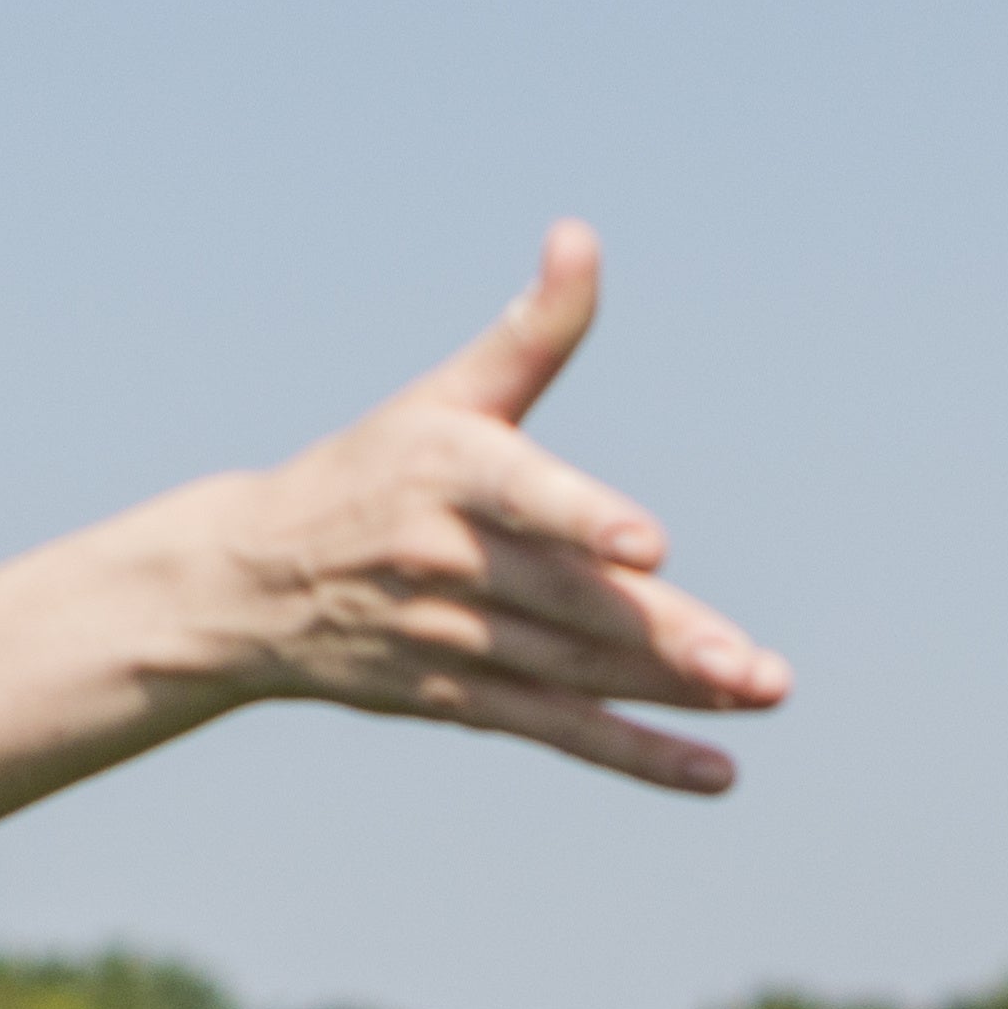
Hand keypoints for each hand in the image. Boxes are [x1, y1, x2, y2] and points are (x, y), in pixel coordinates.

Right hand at [212, 224, 791, 790]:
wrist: (248, 585)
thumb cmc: (371, 470)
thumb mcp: (444, 394)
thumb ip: (530, 331)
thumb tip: (581, 234)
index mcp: (448, 474)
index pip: (525, 496)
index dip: (585, 521)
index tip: (650, 546)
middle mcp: (448, 563)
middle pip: (571, 603)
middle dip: (664, 636)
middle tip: (752, 665)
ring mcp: (454, 640)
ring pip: (575, 671)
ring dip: (669, 692)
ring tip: (759, 692)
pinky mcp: (460, 700)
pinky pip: (558, 731)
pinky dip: (635, 756)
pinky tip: (715, 773)